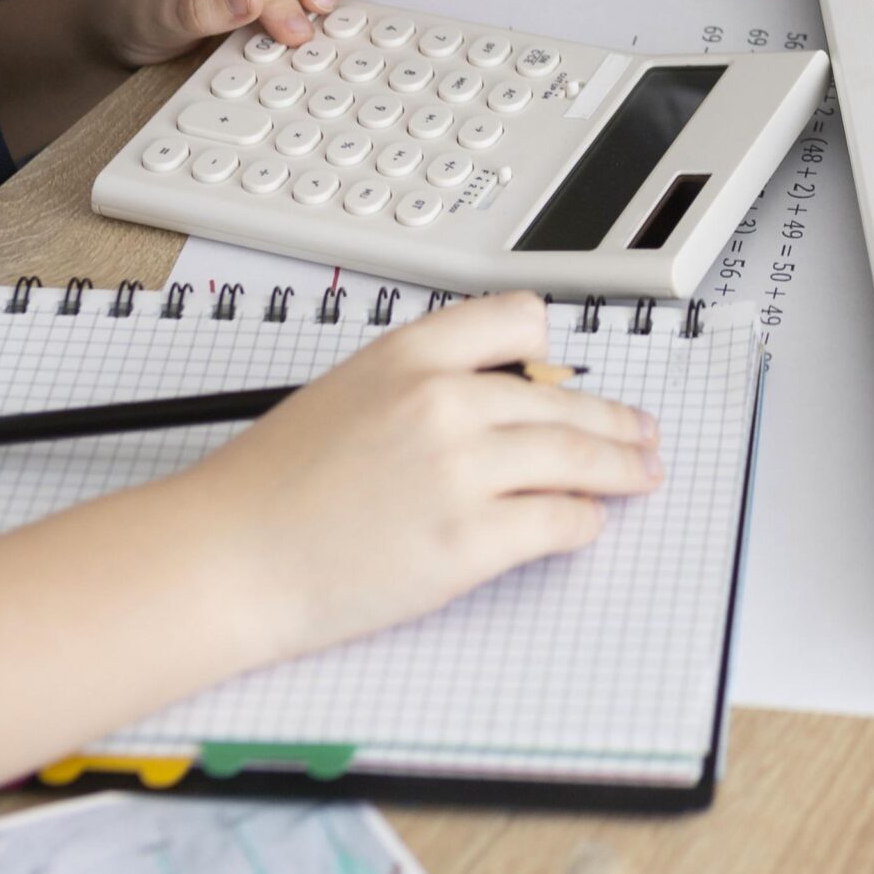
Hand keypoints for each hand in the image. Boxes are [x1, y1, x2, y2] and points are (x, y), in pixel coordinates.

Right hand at [185, 293, 662, 657]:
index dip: (552, 353)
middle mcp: (444, 399)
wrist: (232, 553)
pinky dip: (584, 523)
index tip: (569, 376)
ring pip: (578, 458)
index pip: (521, 320)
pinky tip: (584, 524)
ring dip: (620, 469)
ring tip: (640, 475)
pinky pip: (561, 523)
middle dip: (615, 421)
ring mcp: (462, 471)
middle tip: (641, 434)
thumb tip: (501, 400)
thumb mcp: (350, 390)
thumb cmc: (274, 482)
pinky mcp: (471, 544)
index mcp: (410, 352)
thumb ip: (424, 381)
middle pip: (565, 398)